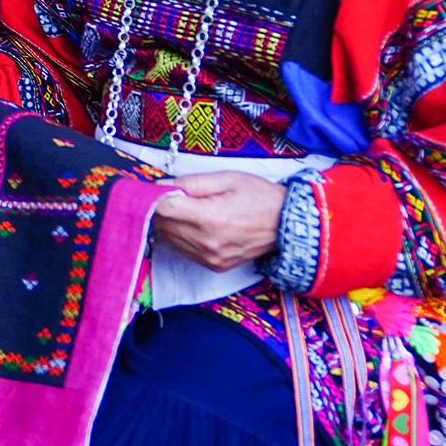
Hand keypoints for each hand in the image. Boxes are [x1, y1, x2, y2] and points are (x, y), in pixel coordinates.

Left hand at [153, 172, 287, 271]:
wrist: (288, 225)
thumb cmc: (259, 197)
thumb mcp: (227, 179)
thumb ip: (191, 182)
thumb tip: (160, 185)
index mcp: (210, 218)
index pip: (164, 210)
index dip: (157, 197)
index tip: (159, 189)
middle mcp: (207, 243)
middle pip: (163, 225)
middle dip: (162, 209)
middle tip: (173, 196)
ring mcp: (211, 258)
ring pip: (170, 239)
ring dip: (170, 224)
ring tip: (187, 209)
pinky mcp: (214, 266)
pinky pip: (184, 250)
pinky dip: (182, 236)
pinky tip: (195, 225)